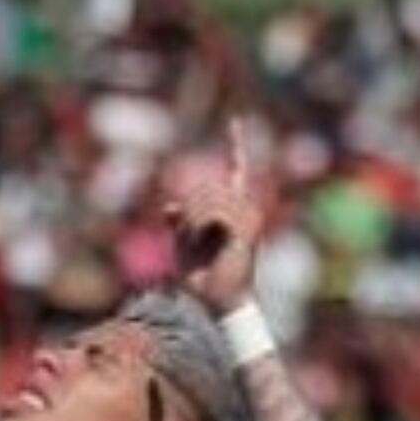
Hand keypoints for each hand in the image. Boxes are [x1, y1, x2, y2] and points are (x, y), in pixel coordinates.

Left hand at [165, 119, 268, 315]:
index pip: (238, 168)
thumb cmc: (201, 274)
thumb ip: (180, 219)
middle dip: (189, 212)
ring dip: (192, 224)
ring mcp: (249, 216)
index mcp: (237, 208)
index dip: (237, 144)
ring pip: (205, 200)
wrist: (215, 299)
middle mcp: (248, 208)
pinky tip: (211, 243)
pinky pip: (211, 213)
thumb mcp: (184, 240)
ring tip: (200, 246)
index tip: (236, 121)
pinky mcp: (246, 226)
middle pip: (205, 189)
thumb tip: (170, 208)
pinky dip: (200, 229)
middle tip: (191, 240)